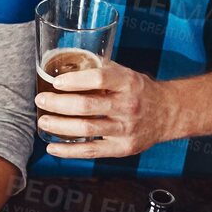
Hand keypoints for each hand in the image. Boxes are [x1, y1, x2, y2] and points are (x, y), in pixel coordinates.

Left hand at [36, 59, 176, 159]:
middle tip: (41, 100)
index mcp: (128, 82)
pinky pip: (91, 151)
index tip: (56, 82)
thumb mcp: (126, 73)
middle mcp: (128, 106)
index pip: (99, 78)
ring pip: (87, 129)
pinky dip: (69, 151)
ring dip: (59, 126)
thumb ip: (100, 69)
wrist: (169, 113)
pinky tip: (52, 147)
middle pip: (87, 106)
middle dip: (59, 103)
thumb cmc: (140, 90)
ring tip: (43, 120)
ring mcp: (126, 129)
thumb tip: (65, 60)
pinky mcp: (123, 148)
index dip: (75, 80)